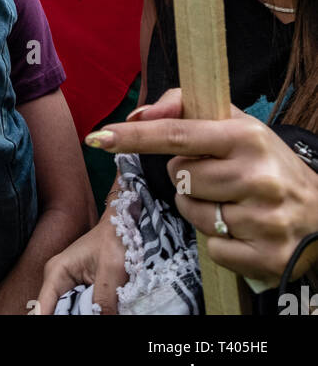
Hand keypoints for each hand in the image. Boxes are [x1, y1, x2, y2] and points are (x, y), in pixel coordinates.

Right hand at [36, 207, 126, 314]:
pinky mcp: (78, 291)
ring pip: (65, 312)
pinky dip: (85, 312)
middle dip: (67, 317)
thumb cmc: (113, 241)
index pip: (43, 307)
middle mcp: (56, 280)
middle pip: (54, 312)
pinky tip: (96, 310)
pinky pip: (76, 309)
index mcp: (56, 272)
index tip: (60, 320)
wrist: (122, 227)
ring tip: (98, 306)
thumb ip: (103, 302)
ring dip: (79, 313)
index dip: (45, 319)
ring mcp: (66, 286)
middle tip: (90, 312)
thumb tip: (102, 320)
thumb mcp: (110, 273)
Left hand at [88, 88, 317, 284]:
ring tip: (232, 203)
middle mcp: (257, 175)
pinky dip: (220, 243)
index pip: (176, 134)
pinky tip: (244, 230)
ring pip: (191, 213)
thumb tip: (140, 114)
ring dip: (200, 209)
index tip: (99, 136)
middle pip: (179, 178)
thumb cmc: (267, 163)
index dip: (134, 136)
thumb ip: (186, 110)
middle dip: (188, 178)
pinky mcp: (267, 255)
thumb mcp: (237, 126)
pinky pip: (212, 250)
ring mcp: (263, 218)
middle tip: (220, 177)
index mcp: (246, 137)